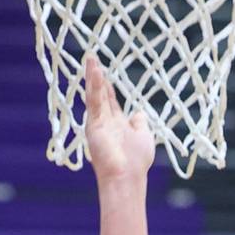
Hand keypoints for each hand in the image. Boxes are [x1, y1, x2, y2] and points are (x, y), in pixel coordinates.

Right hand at [84, 54, 154, 188]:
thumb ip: (140, 123)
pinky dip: (95, 86)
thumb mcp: (143, 136)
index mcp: (116, 123)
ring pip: (95, 94)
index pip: (110, 99)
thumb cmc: (136, 162)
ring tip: (90, 58)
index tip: (102, 69)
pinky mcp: (94, 125)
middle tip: (91, 57)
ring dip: (92, 76)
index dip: (107, 85)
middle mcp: (105, 121)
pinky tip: (96, 72)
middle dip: (96, 75)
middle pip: (100, 93)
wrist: (126, 177)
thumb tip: (138, 112)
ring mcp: (98, 123)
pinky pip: (94, 101)